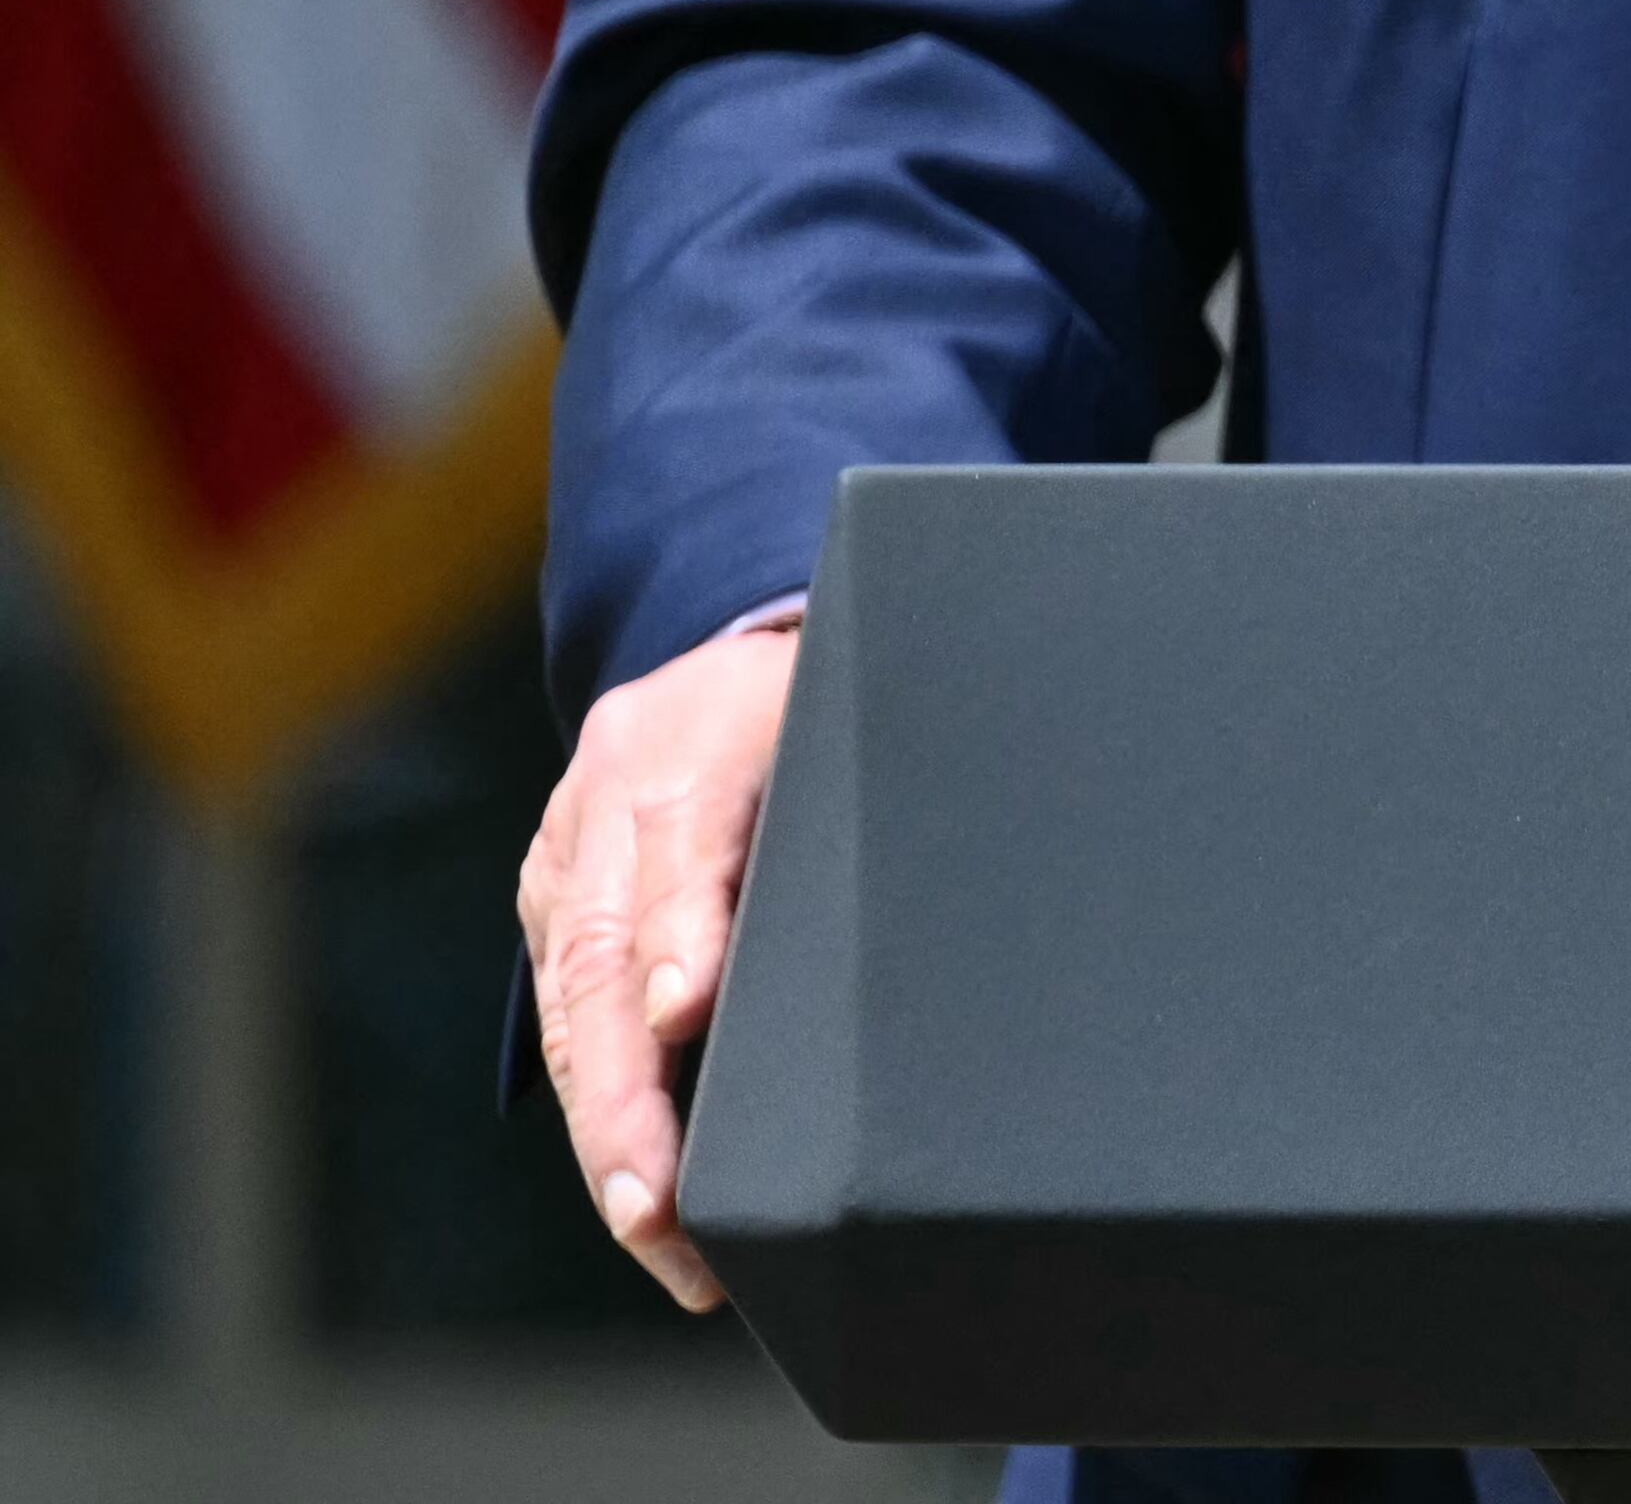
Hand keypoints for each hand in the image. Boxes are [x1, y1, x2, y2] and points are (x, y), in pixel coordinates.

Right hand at [516, 623, 800, 1309]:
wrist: (714, 648)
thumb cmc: (795, 699)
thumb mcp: (819, 716)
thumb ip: (813, 813)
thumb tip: (797, 937)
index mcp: (677, 760)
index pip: (674, 862)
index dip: (679, 941)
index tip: (683, 1014)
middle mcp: (600, 823)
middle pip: (601, 975)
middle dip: (626, 1105)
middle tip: (656, 1208)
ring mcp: (564, 872)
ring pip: (575, 1021)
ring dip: (612, 1139)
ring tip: (659, 1235)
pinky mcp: (556, 913)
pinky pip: (573, 1026)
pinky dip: (604, 1113)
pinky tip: (643, 1196)